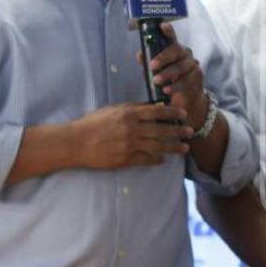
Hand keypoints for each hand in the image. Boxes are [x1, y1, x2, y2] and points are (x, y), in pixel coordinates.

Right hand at [71, 102, 191, 168]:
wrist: (75, 143)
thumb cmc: (92, 124)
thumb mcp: (113, 110)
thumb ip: (132, 109)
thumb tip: (151, 107)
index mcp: (129, 114)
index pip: (157, 112)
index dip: (173, 113)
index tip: (184, 114)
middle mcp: (132, 129)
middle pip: (162, 130)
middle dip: (179, 131)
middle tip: (190, 131)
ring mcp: (130, 145)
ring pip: (158, 146)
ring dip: (174, 147)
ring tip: (184, 148)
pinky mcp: (126, 159)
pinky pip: (147, 160)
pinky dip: (157, 159)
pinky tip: (164, 159)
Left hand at [144, 22, 208, 130]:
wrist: (185, 102)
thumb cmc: (169, 83)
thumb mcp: (156, 73)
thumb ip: (148, 63)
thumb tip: (140, 54)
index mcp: (175, 50)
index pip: (171, 38)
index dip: (168, 31)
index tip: (162, 26)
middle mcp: (186, 55)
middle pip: (176, 51)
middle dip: (163, 58)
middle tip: (152, 66)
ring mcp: (193, 66)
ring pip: (180, 66)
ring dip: (167, 74)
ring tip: (156, 81)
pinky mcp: (198, 78)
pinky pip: (186, 80)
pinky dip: (174, 86)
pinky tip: (166, 90)